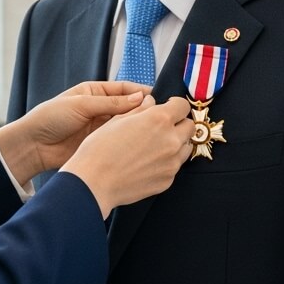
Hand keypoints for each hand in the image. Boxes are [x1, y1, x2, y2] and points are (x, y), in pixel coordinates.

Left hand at [0, 81, 151, 184]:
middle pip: (128, 107)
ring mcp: (101, 127)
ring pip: (126, 125)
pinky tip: (141, 142)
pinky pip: (118, 140)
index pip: (123, 89)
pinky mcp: (100, 144)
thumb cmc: (50, 118)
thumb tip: (140, 98)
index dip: (140, 92)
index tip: (156, 98)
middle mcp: (100, 108)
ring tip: (154, 129)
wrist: (33, 145)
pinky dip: (129, 140)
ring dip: (138, 126)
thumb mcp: (81, 104)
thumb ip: (111, 103)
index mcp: (94, 92)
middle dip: (143, 110)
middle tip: (159, 114)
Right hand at [60, 96, 193, 218]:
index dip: (175, 104)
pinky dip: (166, 162)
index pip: (183, 106)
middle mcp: (171, 140)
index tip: (169, 107)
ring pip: (185, 147)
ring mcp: (171, 162)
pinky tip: (148, 163)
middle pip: (189, 127)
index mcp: (159, 120)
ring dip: (176, 143)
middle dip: (178, 124)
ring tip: (155, 146)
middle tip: (162, 127)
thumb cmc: (100, 150)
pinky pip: (174, 166)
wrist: (94, 182)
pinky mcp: (168, 180)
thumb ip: (140, 109)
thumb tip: (150, 102)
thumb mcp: (117, 120)